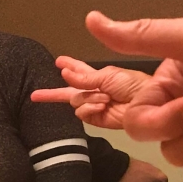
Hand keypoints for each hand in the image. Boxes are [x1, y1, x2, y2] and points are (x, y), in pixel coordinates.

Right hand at [31, 56, 150, 128]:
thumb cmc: (133, 84)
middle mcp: (95, 91)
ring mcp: (95, 106)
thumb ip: (84, 77)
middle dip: (53, 93)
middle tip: (34, 95)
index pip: (79, 72)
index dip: (69, 67)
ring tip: (105, 98)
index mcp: (100, 77)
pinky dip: (89, 108)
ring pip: (75, 101)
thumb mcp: (108, 74)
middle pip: (69, 91)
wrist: (148, 103)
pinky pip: (83, 113)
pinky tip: (101, 106)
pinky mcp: (97, 119)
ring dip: (87, 98)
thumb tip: (64, 73)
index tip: (57, 62)